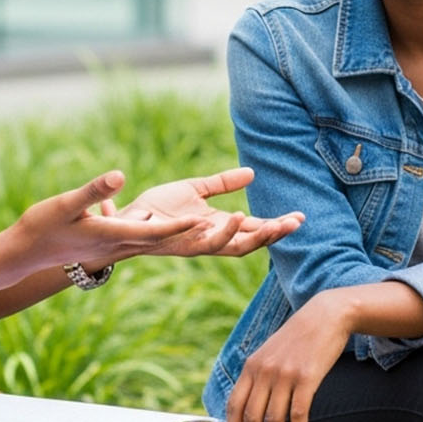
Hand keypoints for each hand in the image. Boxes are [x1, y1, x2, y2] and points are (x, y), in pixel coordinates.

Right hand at [14, 171, 206, 269]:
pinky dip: (167, 231)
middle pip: (165, 240)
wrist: (26, 253)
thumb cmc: (43, 226)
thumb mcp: (66, 203)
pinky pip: (146, 238)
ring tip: (214, 223)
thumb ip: (93, 190)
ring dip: (185, 233)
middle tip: (218, 229)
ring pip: (159, 240)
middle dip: (194, 235)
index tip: (205, 218)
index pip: (154, 232)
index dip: (180, 225)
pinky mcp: (112, 242)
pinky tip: (178, 222)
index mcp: (112, 235)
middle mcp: (120, 244)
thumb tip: (119, 175)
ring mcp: (117, 246)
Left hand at [117, 168, 303, 258]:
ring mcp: (195, 243)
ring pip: (230, 247)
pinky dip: (220, 232)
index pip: (253, 230)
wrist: (122, 220)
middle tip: (295, 223)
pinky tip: (235, 216)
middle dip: (272, 235)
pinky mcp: (178, 241)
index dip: (276, 226)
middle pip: (249, 243)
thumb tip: (252, 174)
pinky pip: (203, 242)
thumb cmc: (157, 208)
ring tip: (268, 223)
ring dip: (250, 236)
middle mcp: (209, 240)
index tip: (299, 217)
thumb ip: (222, 183)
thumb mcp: (195, 190)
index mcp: (216, 228)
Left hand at [225, 294, 350, 421]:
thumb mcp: (270, 351)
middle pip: (251, 418)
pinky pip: (298, 414)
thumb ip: (258, 375)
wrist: (325, 316)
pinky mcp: (306, 378)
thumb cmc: (298, 337)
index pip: (234, 405)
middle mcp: (264, 371)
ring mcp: (284, 374)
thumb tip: (250, 406)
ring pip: (274, 421)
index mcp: (251, 366)